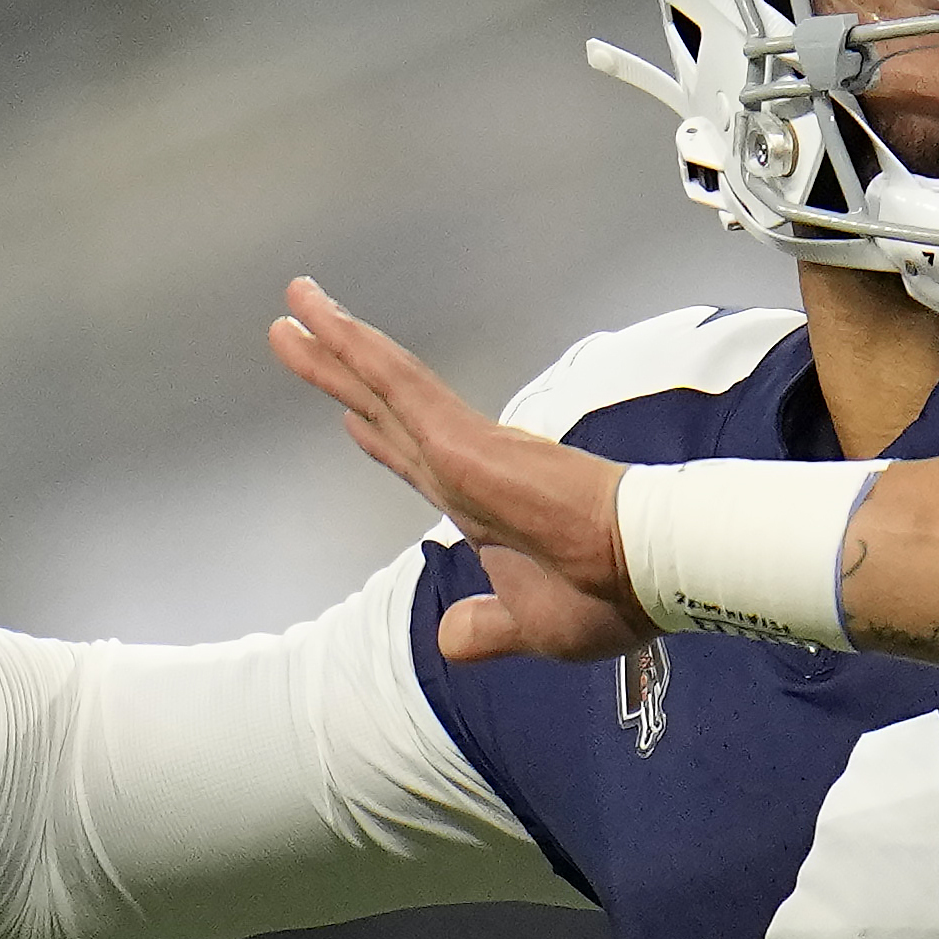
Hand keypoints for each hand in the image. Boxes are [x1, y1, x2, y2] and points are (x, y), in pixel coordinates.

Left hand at [265, 277, 651, 664]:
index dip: (379, 437)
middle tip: (291, 329)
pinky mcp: (464, 439)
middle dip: (337, 372)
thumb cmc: (609, 595)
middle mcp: (467, 466)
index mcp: (483, 506)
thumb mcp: (530, 627)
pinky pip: (401, 386)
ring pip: (386, 384)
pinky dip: (362, 353)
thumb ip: (485, 628)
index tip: (348, 417)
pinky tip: (331, 325)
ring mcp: (464, 446)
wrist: (646, 571)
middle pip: (386, 409)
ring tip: (295, 300)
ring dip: (337, 344)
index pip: (417, 461)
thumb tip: (450, 638)